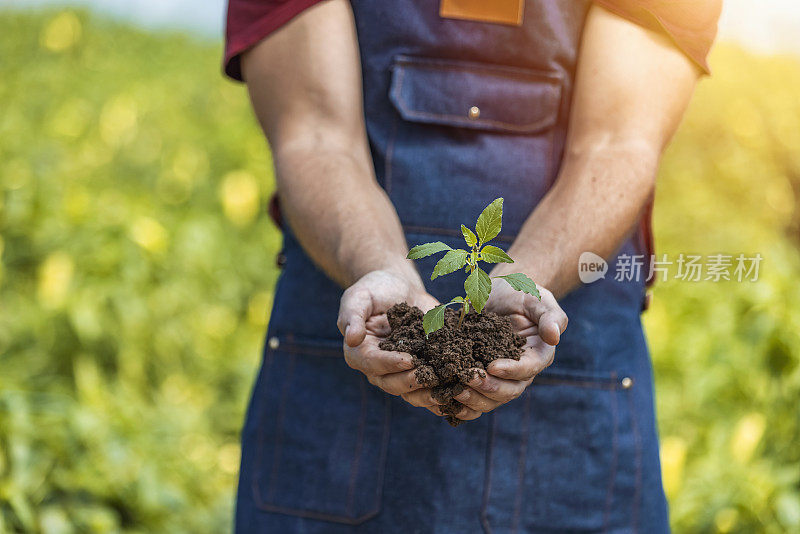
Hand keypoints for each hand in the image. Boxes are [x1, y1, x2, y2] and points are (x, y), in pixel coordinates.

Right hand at [338, 269, 443, 413]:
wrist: (398, 288)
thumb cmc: (374, 289)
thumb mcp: (359, 297)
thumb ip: (352, 316)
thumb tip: (350, 339)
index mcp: (359, 352)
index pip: (373, 363)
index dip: (390, 363)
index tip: (409, 360)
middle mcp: (378, 368)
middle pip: (392, 383)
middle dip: (412, 382)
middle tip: (431, 377)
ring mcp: (400, 372)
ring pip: (411, 392)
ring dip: (428, 394)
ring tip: (447, 390)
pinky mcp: (420, 369)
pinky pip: (428, 388)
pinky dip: (442, 394)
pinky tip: (457, 393)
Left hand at [449, 278, 567, 420]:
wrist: (498, 294)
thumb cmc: (521, 294)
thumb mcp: (537, 299)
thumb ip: (549, 316)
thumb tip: (555, 337)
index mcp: (537, 355)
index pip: (528, 369)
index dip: (511, 371)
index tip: (492, 366)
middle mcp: (520, 372)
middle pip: (509, 390)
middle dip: (489, 388)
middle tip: (468, 379)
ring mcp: (500, 377)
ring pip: (491, 399)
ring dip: (473, 399)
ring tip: (455, 391)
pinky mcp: (482, 377)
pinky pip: (475, 398)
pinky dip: (463, 405)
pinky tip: (447, 403)